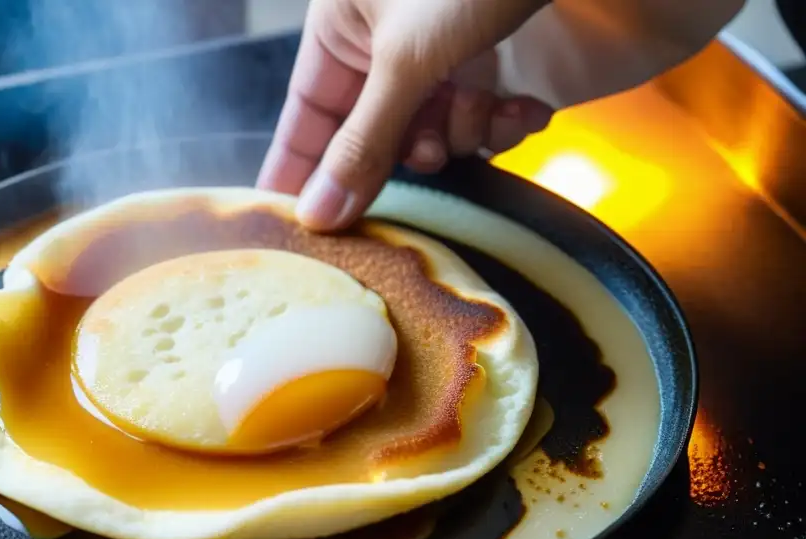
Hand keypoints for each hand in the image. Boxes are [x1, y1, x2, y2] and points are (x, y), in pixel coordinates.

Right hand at [256, 0, 553, 230]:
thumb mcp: (408, 60)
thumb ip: (362, 143)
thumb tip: (315, 215)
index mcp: (341, 26)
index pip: (305, 114)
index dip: (301, 170)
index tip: (297, 227)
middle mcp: (382, 42)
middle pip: (375, 133)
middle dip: (411, 147)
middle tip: (431, 150)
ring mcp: (436, 52)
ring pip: (433, 131)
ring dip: (466, 129)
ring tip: (490, 100)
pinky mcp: (488, 60)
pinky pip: (478, 118)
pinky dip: (504, 119)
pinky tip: (526, 106)